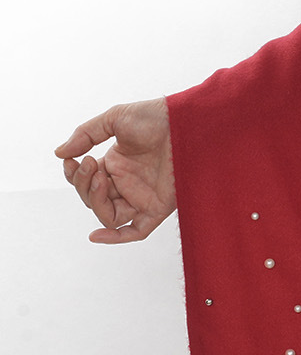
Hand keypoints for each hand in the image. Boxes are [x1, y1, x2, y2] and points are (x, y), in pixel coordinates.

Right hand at [54, 98, 176, 242]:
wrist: (186, 121)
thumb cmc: (156, 117)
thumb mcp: (115, 119)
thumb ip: (86, 134)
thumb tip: (60, 153)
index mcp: (117, 164)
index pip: (87, 182)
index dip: (76, 176)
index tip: (72, 160)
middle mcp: (128, 183)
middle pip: (94, 200)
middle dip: (85, 185)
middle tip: (91, 164)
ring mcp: (142, 196)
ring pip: (109, 216)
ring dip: (96, 201)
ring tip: (100, 178)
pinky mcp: (158, 207)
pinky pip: (135, 231)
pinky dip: (116, 237)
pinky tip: (96, 235)